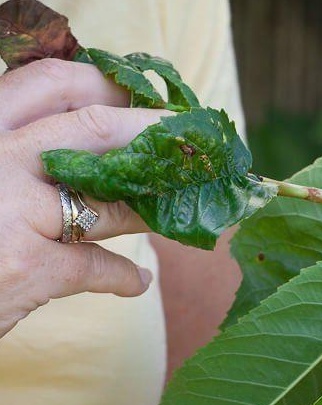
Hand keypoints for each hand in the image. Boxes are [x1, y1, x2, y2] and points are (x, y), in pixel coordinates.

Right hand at [0, 58, 162, 335]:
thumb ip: (14, 153)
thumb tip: (84, 148)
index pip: (46, 83)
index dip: (104, 86)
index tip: (138, 98)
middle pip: (94, 128)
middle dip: (149, 134)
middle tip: (182, 146)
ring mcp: (12, 211)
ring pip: (109, 199)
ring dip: (148, 210)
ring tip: (166, 216)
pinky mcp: (29, 268)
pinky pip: (98, 267)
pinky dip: (124, 277)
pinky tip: (136, 282)